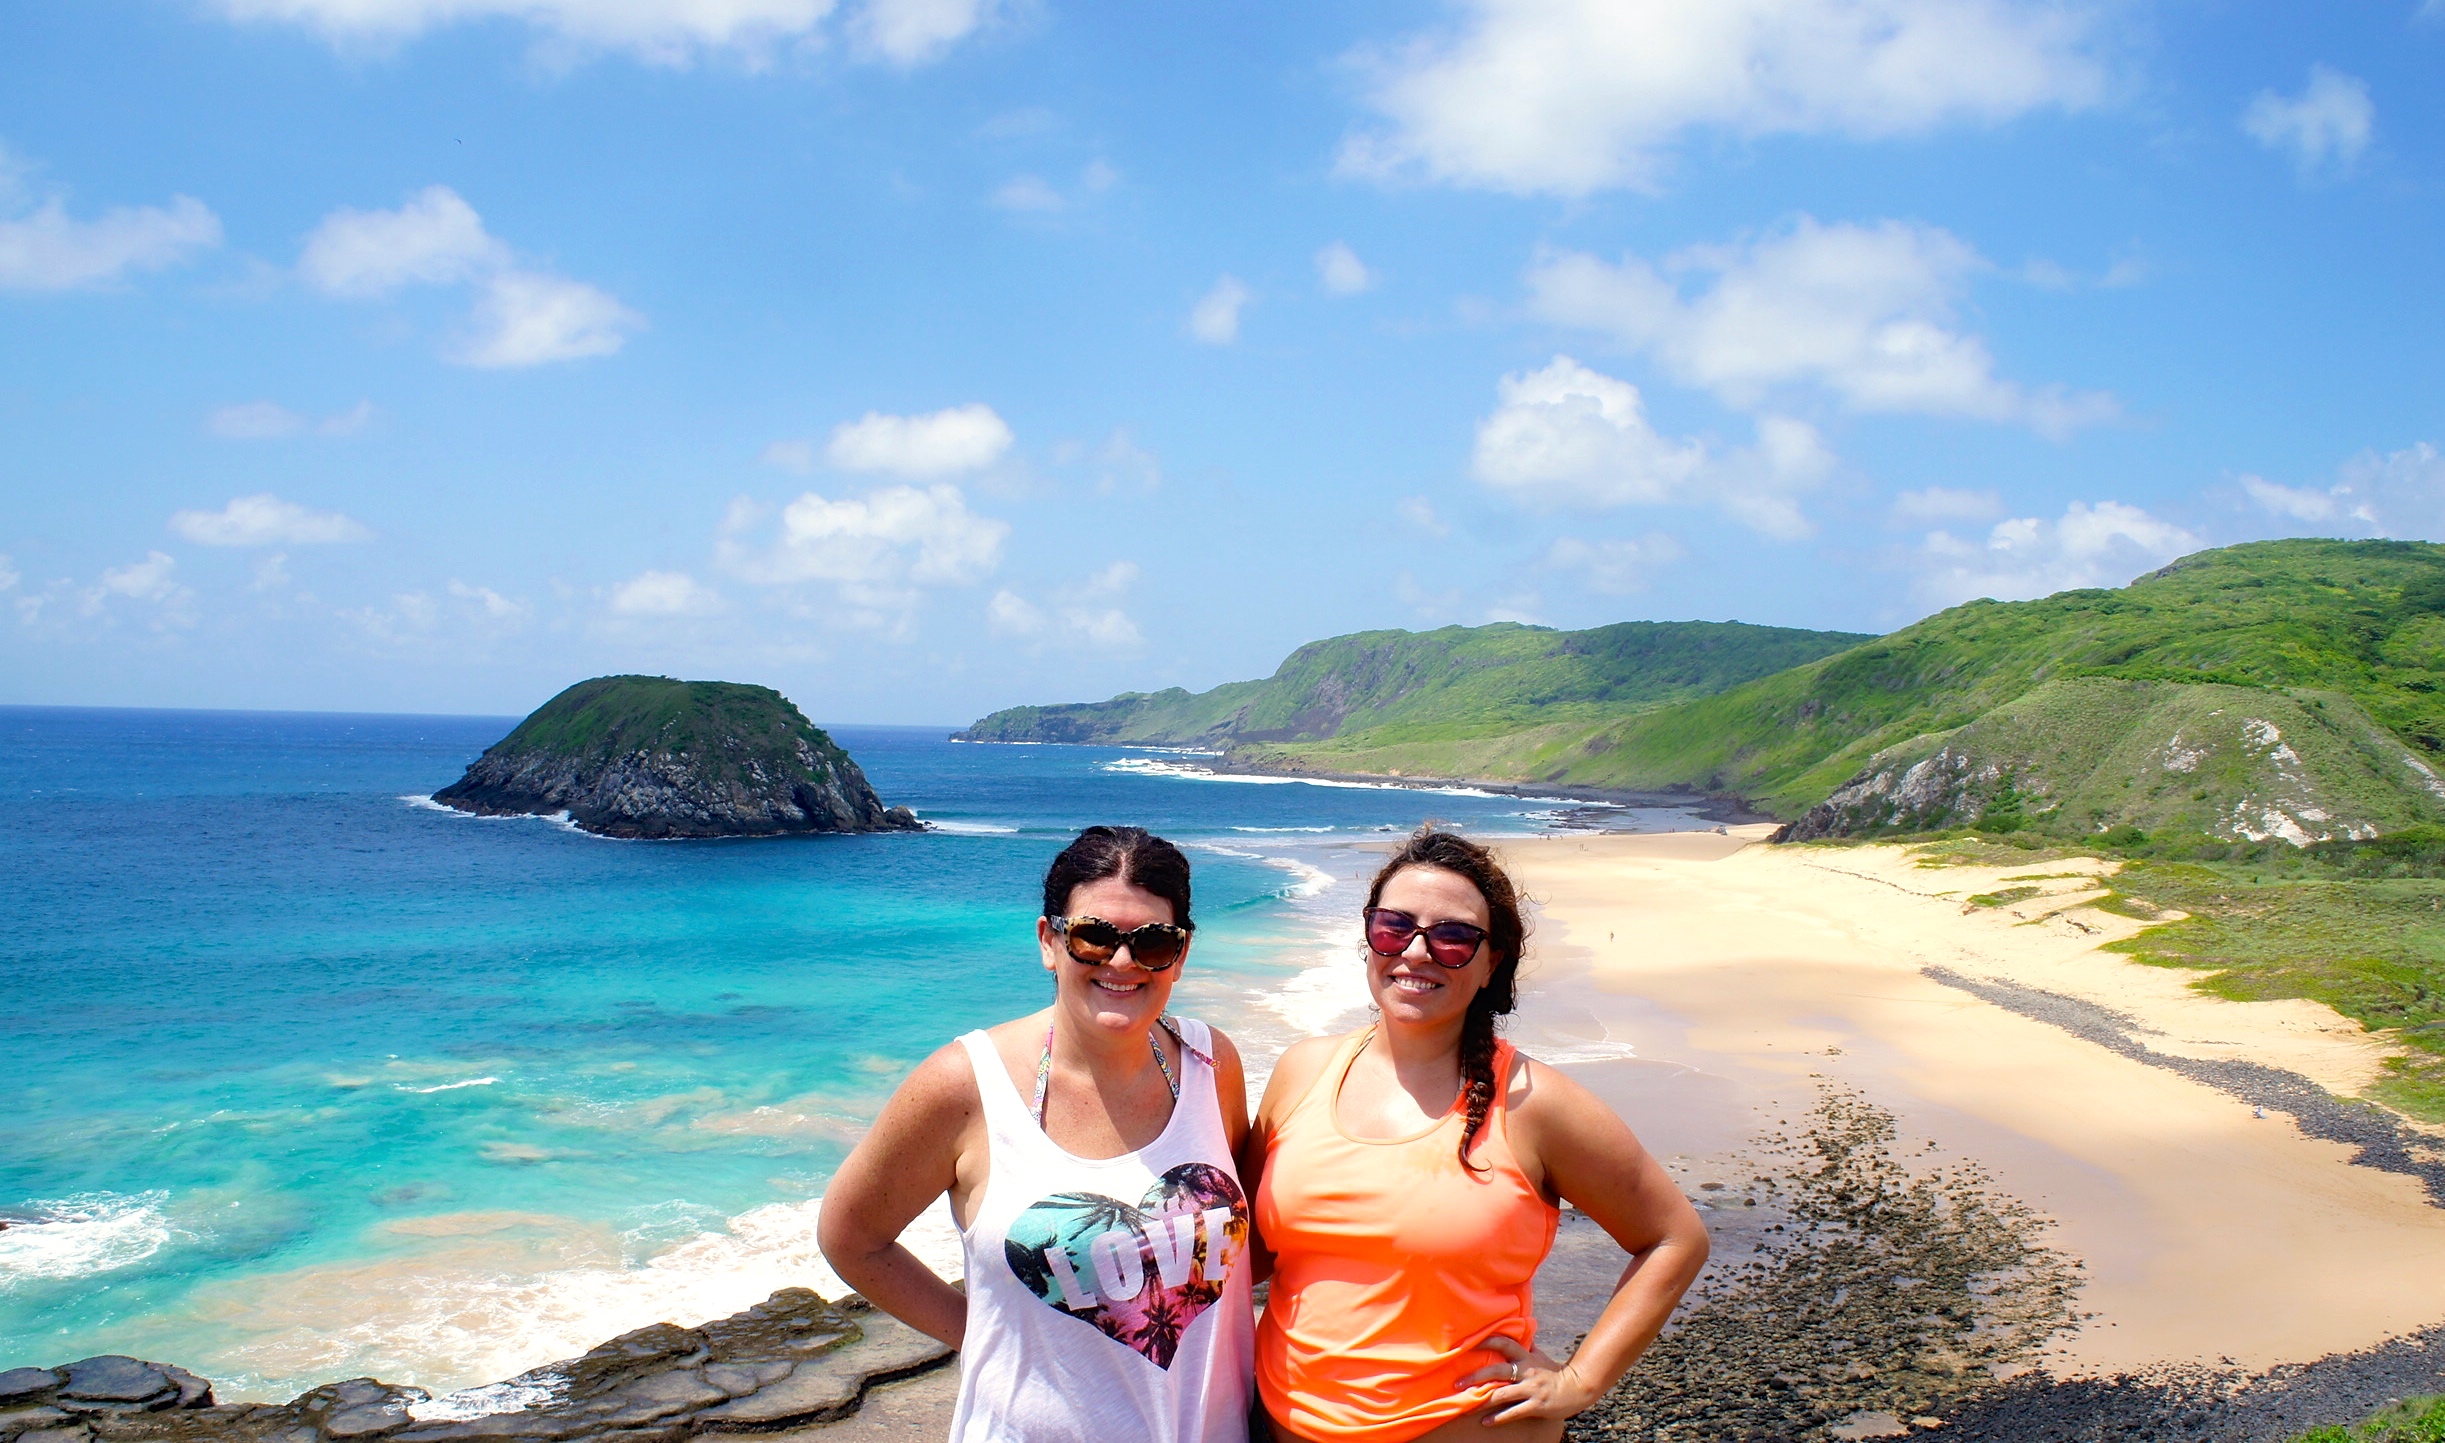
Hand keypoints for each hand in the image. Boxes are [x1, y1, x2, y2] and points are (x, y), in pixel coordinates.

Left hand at [1456, 1335, 1595, 1424]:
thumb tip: (1521, 1332)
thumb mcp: (1541, 1356)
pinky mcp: (1536, 1405)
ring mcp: (1531, 1388)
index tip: (1468, 1343)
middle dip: (1476, 1376)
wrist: (1578, 1387)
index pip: (1505, 1343)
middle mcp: (1527, 1371)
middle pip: (1498, 1370)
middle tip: (1457, 1382)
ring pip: (1502, 1393)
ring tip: (1466, 1404)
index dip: (1487, 1341)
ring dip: (1482, 1400)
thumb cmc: (1556, 1372)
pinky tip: (1485, 1421)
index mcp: (1526, 1357)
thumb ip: (1528, 1346)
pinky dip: (1498, 1418)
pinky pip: (1513, 1412)